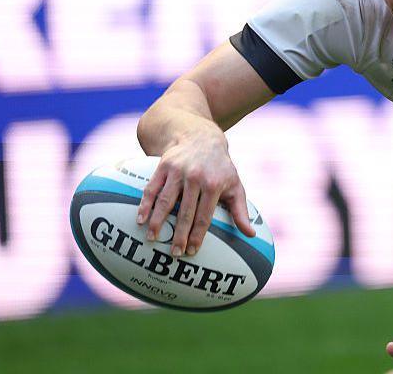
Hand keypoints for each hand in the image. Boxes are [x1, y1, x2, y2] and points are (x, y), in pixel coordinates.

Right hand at [135, 130, 254, 256]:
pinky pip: (152, 188)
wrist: (201, 138)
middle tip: (174, 253)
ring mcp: (178, 171)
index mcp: (214, 185)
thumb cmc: (220, 168)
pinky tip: (141, 219)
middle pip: (185, 212)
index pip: (204, 216)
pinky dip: (145, 204)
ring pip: (165, 200)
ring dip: (158, 221)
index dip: (197, 235)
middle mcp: (195, 178)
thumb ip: (241, 211)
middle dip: (178, 234)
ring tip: (152, 238)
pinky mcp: (163, 166)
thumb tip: (251, 234)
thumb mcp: (235, 185)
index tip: (192, 251)